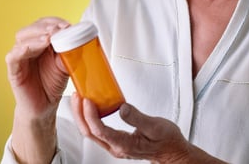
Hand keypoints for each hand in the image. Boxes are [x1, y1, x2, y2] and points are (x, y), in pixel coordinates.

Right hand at [6, 17, 70, 162]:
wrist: (45, 108)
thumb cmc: (52, 85)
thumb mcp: (65, 65)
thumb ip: (68, 52)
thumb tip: (78, 39)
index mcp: (40, 43)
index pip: (43, 24)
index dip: (54, 22)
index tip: (67, 25)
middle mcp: (28, 47)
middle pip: (31, 28)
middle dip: (45, 27)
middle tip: (57, 30)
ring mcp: (19, 58)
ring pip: (22, 39)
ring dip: (36, 36)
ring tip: (49, 37)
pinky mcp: (13, 70)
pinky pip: (13, 57)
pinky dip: (21, 50)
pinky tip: (30, 48)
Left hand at [71, 94, 225, 162]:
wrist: (172, 152)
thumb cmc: (166, 141)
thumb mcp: (156, 126)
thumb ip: (138, 117)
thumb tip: (122, 108)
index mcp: (124, 144)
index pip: (100, 131)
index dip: (90, 115)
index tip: (87, 100)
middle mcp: (116, 147)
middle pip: (89, 132)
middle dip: (80, 114)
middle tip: (77, 96)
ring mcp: (114, 146)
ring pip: (90, 132)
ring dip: (82, 115)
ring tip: (80, 99)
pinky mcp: (115, 141)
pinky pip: (96, 131)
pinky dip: (89, 118)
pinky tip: (90, 107)